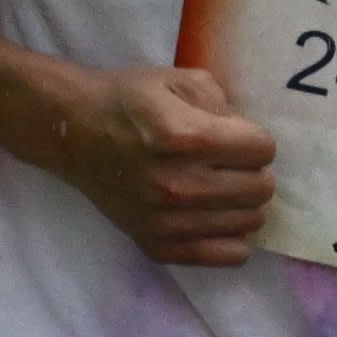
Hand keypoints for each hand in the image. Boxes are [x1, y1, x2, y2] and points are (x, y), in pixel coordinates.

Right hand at [11, 56, 275, 268]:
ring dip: (243, 203)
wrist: (73, 134)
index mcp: (186, 138)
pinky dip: (231, 236)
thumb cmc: (128, 101)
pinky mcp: (159, 246)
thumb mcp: (178, 81)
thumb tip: (248, 136)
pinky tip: (214, 216)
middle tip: (231, 164)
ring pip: (250, 222)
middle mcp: (179, 185)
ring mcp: (168, 222)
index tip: (236, 138)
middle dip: (253, 171)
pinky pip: (228, 255)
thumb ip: (223, 103)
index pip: (263, 150)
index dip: (255, 139)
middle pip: (261, 189)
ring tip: (221, 188)